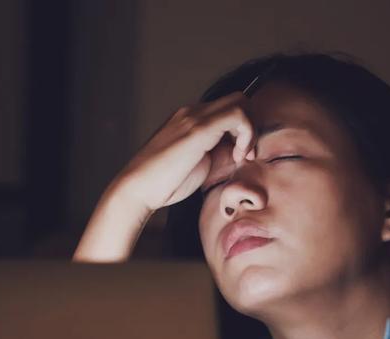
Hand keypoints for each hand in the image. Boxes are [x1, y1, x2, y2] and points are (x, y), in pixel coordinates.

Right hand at [108, 91, 256, 212]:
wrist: (138, 188)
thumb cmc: (164, 183)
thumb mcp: (200, 166)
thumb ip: (219, 155)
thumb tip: (242, 153)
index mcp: (190, 119)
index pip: (227, 110)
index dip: (243, 130)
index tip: (241, 156)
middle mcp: (192, 112)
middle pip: (237, 99)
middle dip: (250, 125)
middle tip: (246, 155)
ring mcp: (194, 117)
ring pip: (240, 102)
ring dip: (250, 129)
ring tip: (241, 156)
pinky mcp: (198, 128)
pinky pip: (237, 114)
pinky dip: (246, 133)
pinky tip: (237, 155)